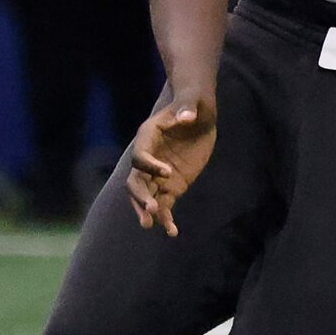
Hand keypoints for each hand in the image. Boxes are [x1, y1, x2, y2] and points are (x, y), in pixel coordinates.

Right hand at [128, 94, 216, 236]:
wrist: (200, 114)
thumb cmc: (193, 103)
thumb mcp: (193, 101)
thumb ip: (187, 107)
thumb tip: (186, 116)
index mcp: (147, 137)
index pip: (140, 156)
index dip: (150, 165)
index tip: (168, 172)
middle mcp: (148, 159)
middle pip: (136, 181)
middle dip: (141, 196)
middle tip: (152, 210)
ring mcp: (158, 175)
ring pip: (146, 196)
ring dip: (147, 211)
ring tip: (153, 225)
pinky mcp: (171, 185)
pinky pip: (165, 204)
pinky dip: (166, 218)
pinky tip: (172, 232)